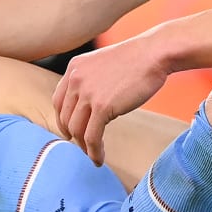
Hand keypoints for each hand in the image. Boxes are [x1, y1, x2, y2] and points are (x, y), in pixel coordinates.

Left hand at [52, 36, 171, 165]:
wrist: (154, 53)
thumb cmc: (136, 59)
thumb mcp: (102, 64)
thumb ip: (89, 80)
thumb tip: (87, 106)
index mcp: (74, 68)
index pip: (58, 101)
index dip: (63, 120)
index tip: (70, 132)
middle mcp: (76, 79)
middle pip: (65, 118)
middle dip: (73, 136)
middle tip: (83, 146)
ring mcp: (88, 93)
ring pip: (76, 130)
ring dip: (84, 147)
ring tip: (93, 155)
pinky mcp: (102, 106)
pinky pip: (91, 136)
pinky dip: (93, 151)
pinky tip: (99, 158)